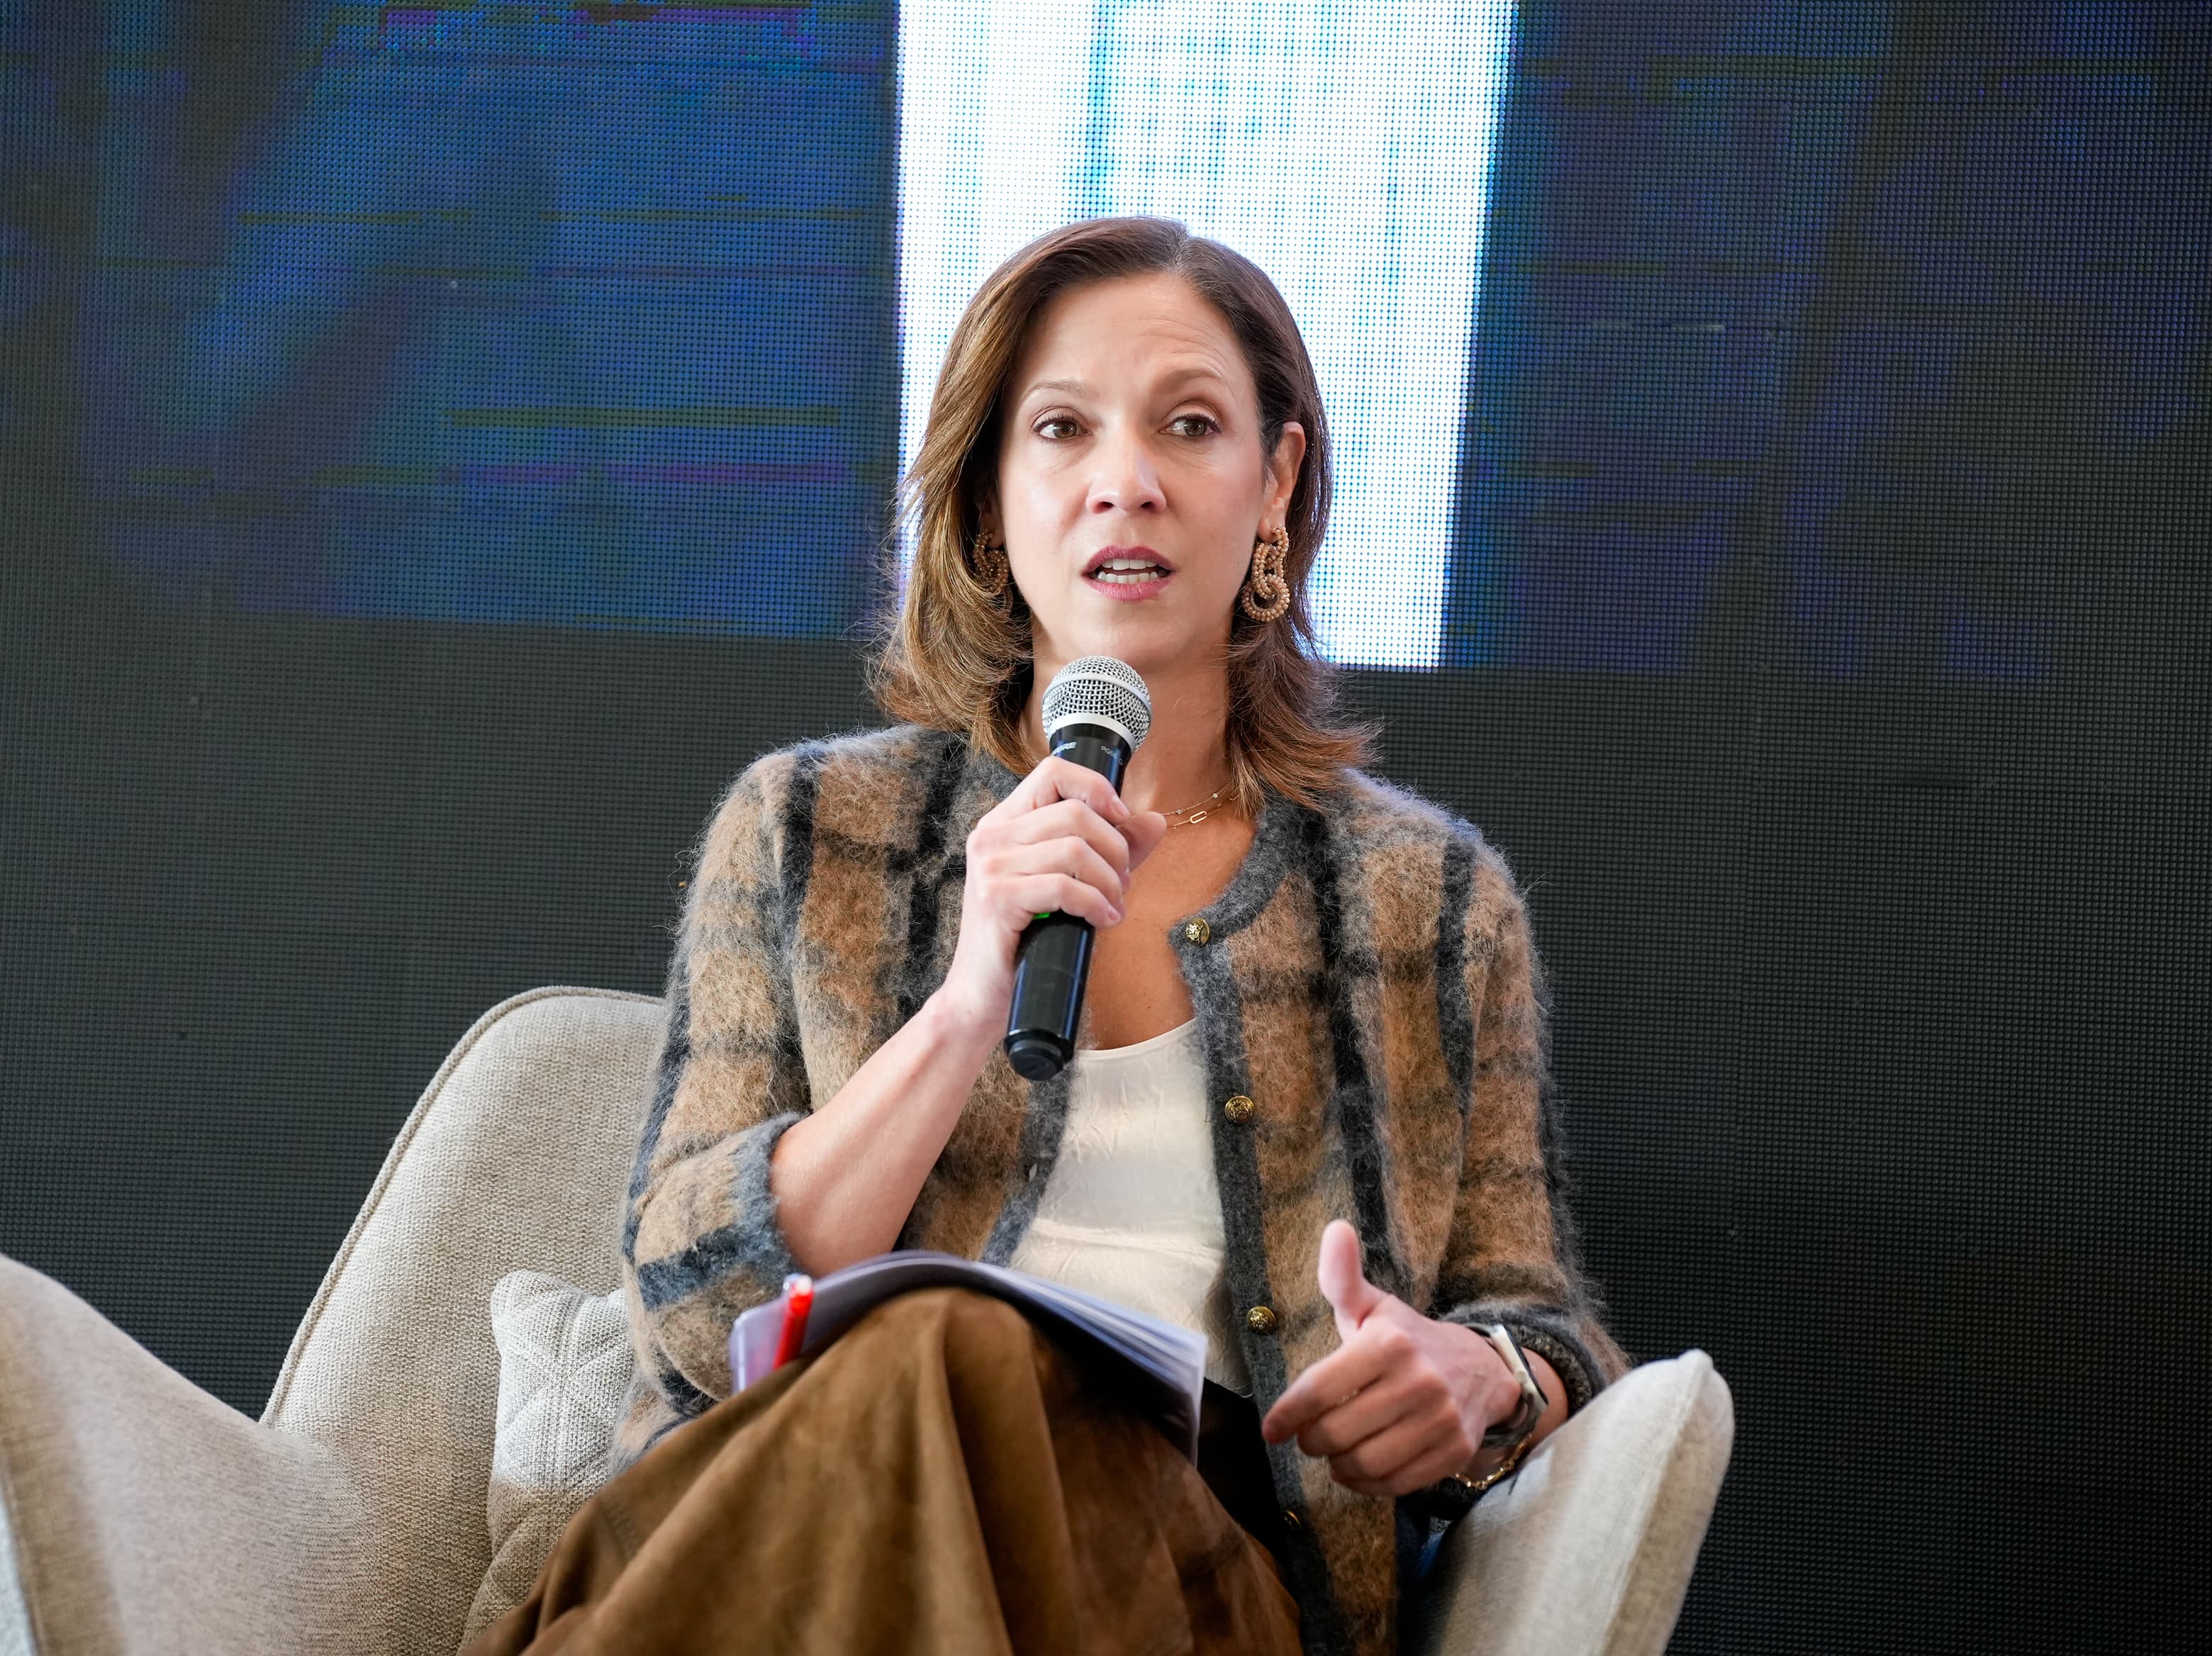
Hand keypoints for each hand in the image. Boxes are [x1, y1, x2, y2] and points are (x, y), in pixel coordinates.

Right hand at [932, 755, 1167, 1035]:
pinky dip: (1096, 904)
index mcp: (1004, 823)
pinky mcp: (997, 897)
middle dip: (1115, 849)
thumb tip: (1154, 820)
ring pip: (1075, 847)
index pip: (1053, 772)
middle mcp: (991, 836)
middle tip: (1122, 884)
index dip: (1096, 787)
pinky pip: (1065, 885)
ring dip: (1109, 881)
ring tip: (1114, 906)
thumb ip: (1111, 850)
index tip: (1122, 818)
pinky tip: (1104, 921)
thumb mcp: (1073, 886)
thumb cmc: (1028, 940)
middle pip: (1075, 812)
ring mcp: (990, 865)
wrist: (983, 997)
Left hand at [1259, 1220, 1523, 1497]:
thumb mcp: (1374, 1307)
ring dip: (1337, 1465)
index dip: (1287, 1415)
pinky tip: (1360, 1468)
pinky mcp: (1453, 1451)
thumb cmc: (1408, 1340)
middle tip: (1309, 1437)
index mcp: (1388, 1342)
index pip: (1319, 1389)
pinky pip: (1394, 1484)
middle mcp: (1417, 1381)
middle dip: (1311, 1441)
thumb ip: (1343, 1277)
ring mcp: (1439, 1420)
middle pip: (1335, 1433)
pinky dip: (1367, 1484)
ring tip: (1334, 1452)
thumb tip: (1334, 1228)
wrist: (1481, 1371)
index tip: (1271, 1429)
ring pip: (1363, 1464)